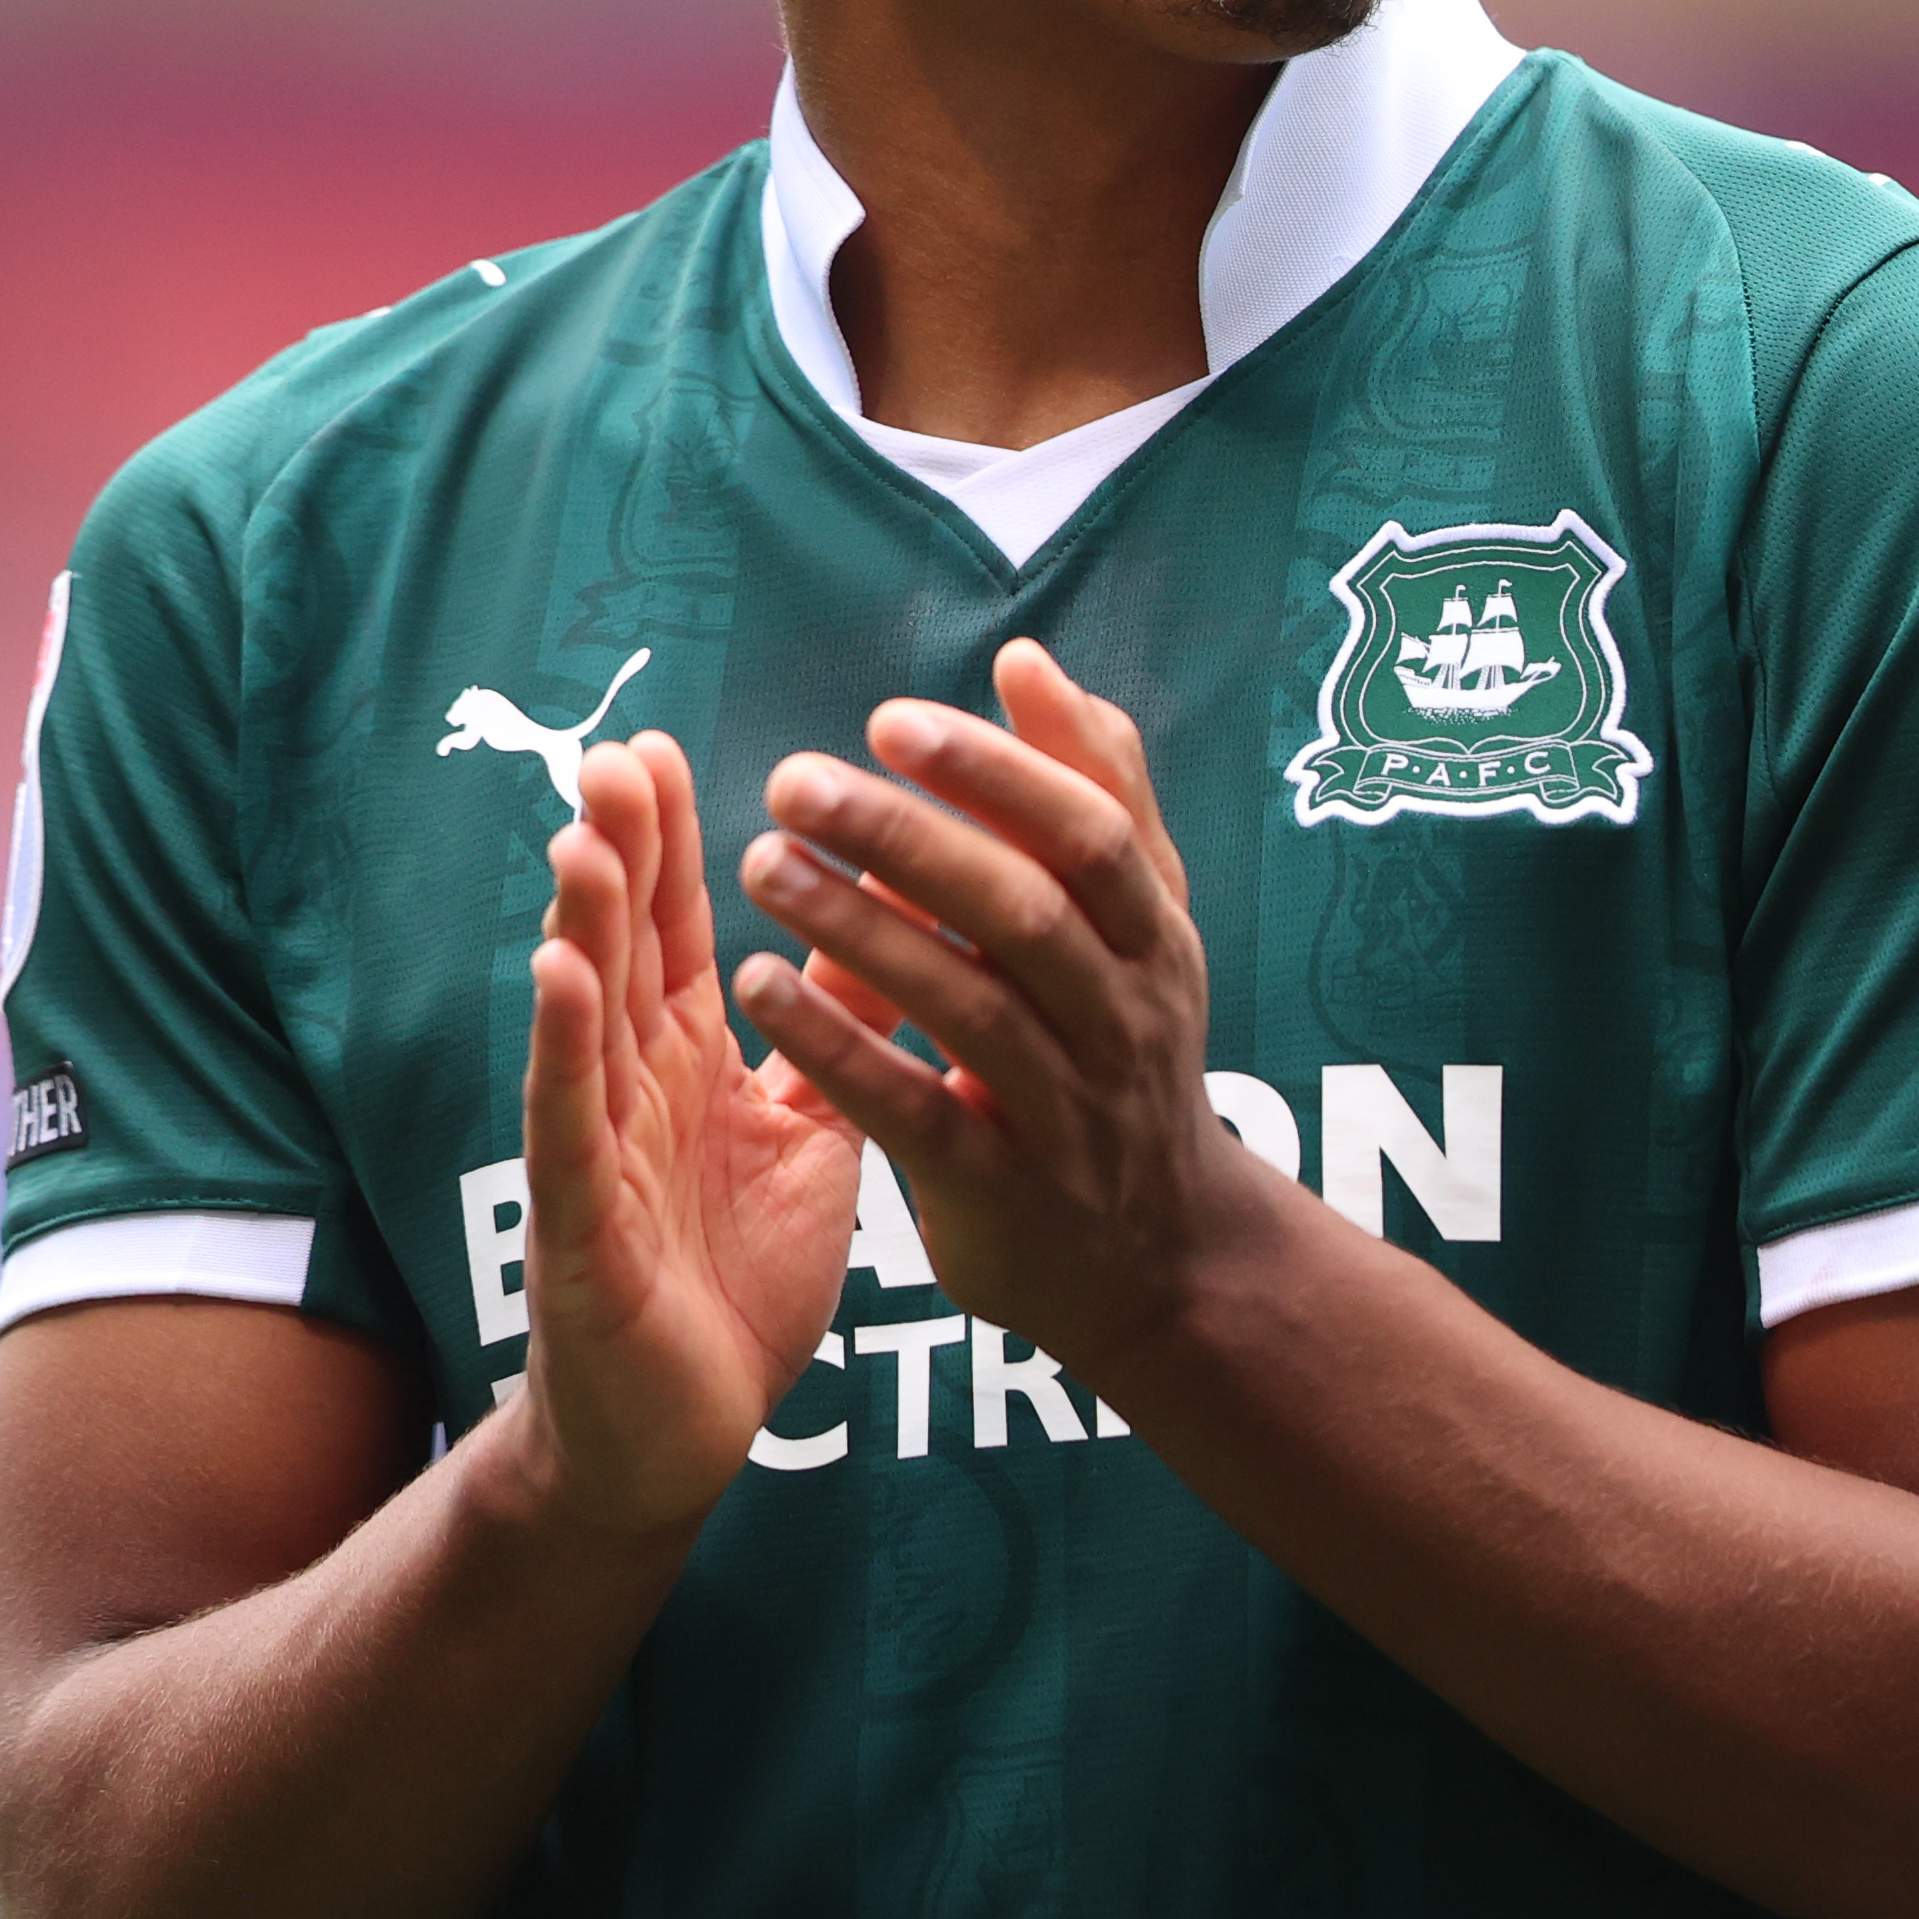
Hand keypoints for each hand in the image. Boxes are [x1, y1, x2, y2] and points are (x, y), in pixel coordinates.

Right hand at [490, 729, 860, 1542]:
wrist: (687, 1428)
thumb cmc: (736, 1277)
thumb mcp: (805, 1134)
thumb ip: (827, 1034)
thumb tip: (882, 929)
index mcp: (688, 1062)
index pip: (676, 931)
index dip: (667, 844)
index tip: (658, 746)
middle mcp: (632, 1087)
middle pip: (623, 950)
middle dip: (619, 853)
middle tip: (615, 752)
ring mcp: (597, 1150)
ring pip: (585, 1019)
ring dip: (582, 926)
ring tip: (583, 834)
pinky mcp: (580, 1223)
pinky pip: (569, 1123)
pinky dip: (563, 1046)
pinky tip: (558, 975)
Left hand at [729, 641, 1267, 1372]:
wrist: (1158, 1258)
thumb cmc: (1123, 1051)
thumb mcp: (1141, 925)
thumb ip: (1094, 790)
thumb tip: (1027, 660)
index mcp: (1156, 938)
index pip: (1091, 835)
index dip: (996, 772)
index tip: (889, 721)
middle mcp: (1124, 1019)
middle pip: (1024, 912)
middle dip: (907, 838)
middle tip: (792, 782)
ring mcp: (1069, 1111)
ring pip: (968, 1008)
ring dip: (858, 931)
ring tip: (759, 865)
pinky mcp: (1001, 1192)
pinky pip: (916, 1112)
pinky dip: (840, 1049)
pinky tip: (761, 989)